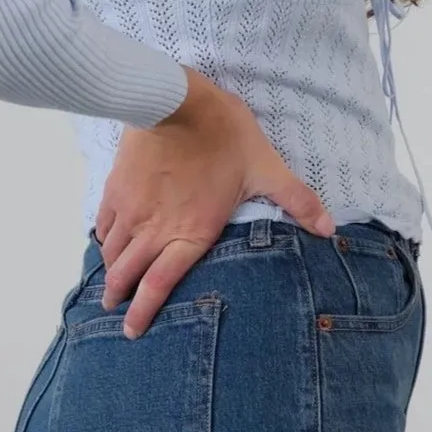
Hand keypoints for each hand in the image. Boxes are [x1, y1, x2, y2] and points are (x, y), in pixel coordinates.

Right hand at [94, 69, 336, 337]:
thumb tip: (329, 227)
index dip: (144, 312)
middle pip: (128, 274)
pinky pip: (104, 224)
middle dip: (118, 299)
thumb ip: (296, 200)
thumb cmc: (221, 133)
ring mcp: (132, 209)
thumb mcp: (265, 166)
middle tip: (112, 314)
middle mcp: (156, 229)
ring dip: (109, 272)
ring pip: (112, 252)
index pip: (160, 284)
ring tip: (108, 286)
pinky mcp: (117, 188)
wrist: (173, 100)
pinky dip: (102, 240)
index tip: (133, 331)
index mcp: (191, 232)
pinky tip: (104, 243)